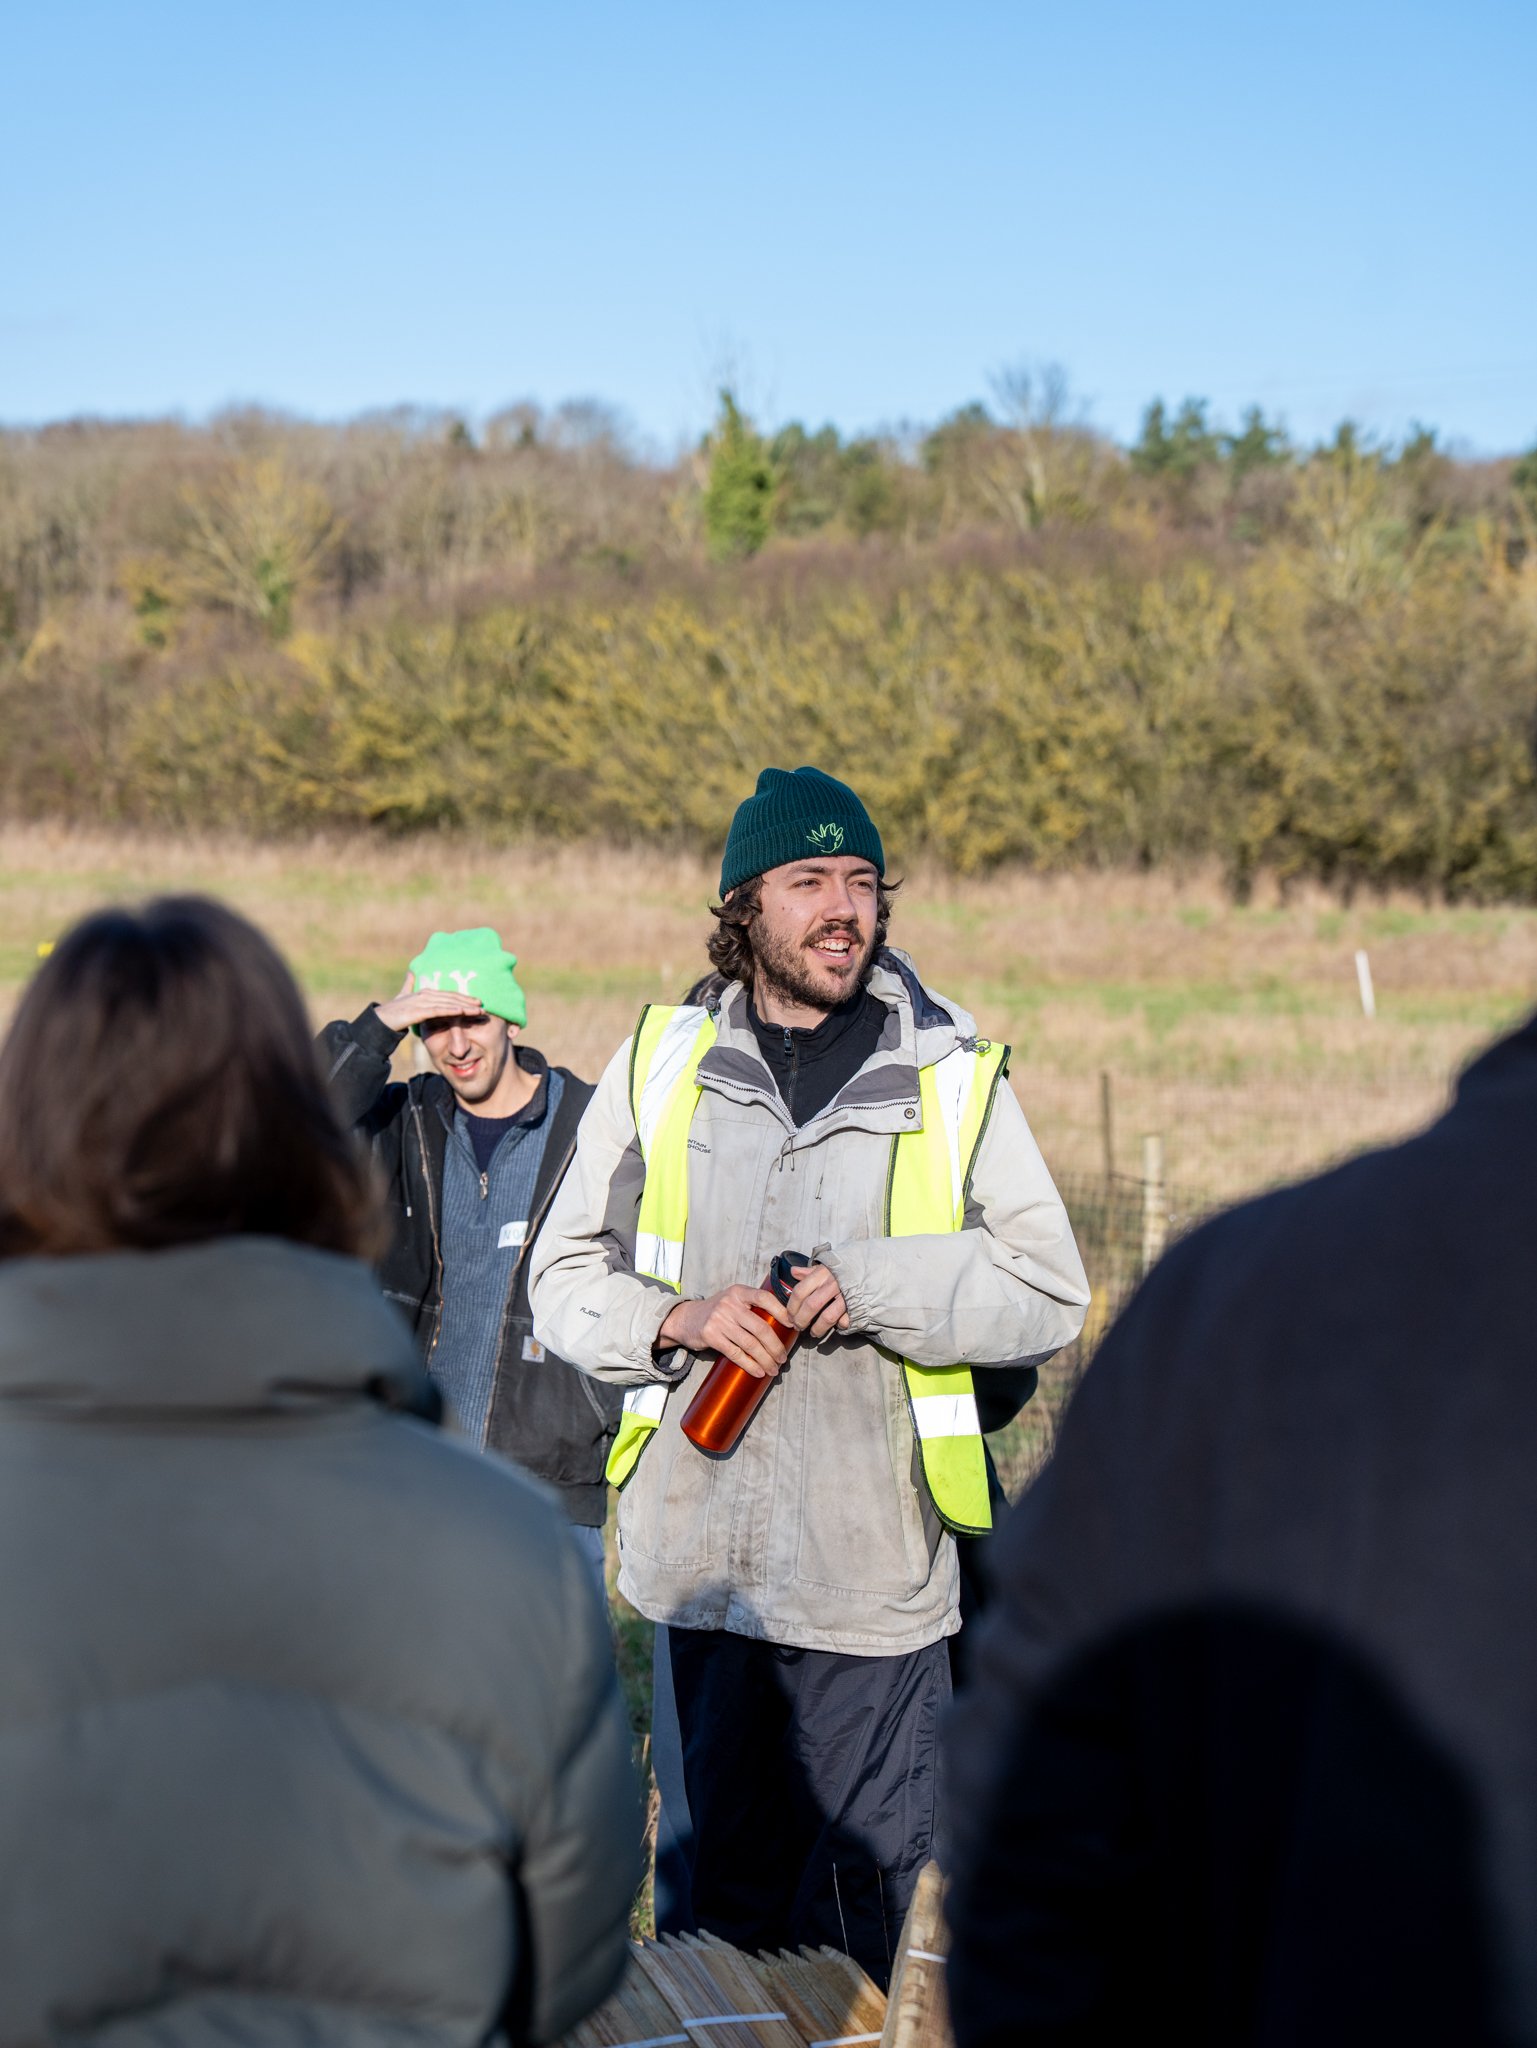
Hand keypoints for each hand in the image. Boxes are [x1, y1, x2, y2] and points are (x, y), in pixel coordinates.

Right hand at [374, 972, 485, 1034]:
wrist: (379, 1020)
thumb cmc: (393, 1011)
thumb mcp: (403, 997)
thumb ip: (409, 985)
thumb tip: (411, 972)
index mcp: (425, 993)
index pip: (449, 995)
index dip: (463, 997)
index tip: (477, 1001)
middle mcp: (425, 995)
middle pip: (451, 998)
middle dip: (468, 1002)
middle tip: (484, 1006)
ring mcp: (421, 1002)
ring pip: (447, 1004)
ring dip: (464, 1007)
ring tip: (478, 1011)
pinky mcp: (417, 1011)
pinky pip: (438, 1011)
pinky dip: (451, 1011)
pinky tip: (462, 1012)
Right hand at [657, 1286, 791, 1378]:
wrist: (686, 1318)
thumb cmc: (717, 1311)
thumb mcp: (733, 1300)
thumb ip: (752, 1305)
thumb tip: (783, 1323)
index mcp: (739, 1292)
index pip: (765, 1298)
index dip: (781, 1311)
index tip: (793, 1326)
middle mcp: (730, 1304)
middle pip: (760, 1327)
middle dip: (776, 1346)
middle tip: (783, 1358)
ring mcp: (719, 1320)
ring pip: (750, 1344)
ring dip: (766, 1359)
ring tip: (774, 1369)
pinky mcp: (711, 1336)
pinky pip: (736, 1354)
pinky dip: (750, 1365)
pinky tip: (758, 1372)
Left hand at [784, 1263, 850, 1339]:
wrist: (872, 1269)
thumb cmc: (845, 1269)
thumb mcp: (827, 1266)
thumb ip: (810, 1271)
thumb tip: (793, 1272)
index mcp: (822, 1273)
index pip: (800, 1291)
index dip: (792, 1307)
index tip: (789, 1316)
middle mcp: (833, 1283)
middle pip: (811, 1306)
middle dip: (801, 1320)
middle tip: (798, 1326)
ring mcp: (846, 1295)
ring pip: (827, 1317)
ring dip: (818, 1329)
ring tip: (814, 1333)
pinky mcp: (857, 1306)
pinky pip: (845, 1321)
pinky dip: (839, 1326)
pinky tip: (836, 1326)